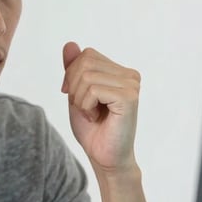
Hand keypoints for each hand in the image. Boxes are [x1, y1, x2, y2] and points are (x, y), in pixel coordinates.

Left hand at [61, 41, 139, 173]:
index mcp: (120, 71)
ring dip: (80, 100)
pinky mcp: (129, 97)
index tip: (75, 97)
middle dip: (74, 87)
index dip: (72, 75)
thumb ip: (73, 69)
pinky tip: (97, 118)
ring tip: (93, 114)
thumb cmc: (92, 129)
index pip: (86, 55)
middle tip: (85, 108)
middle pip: (85, 62)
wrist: (105, 157)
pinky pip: (93, 89)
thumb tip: (69, 43)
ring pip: (87, 76)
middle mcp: (130, 75)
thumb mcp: (76, 94)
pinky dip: (86, 106)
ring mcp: (132, 85)